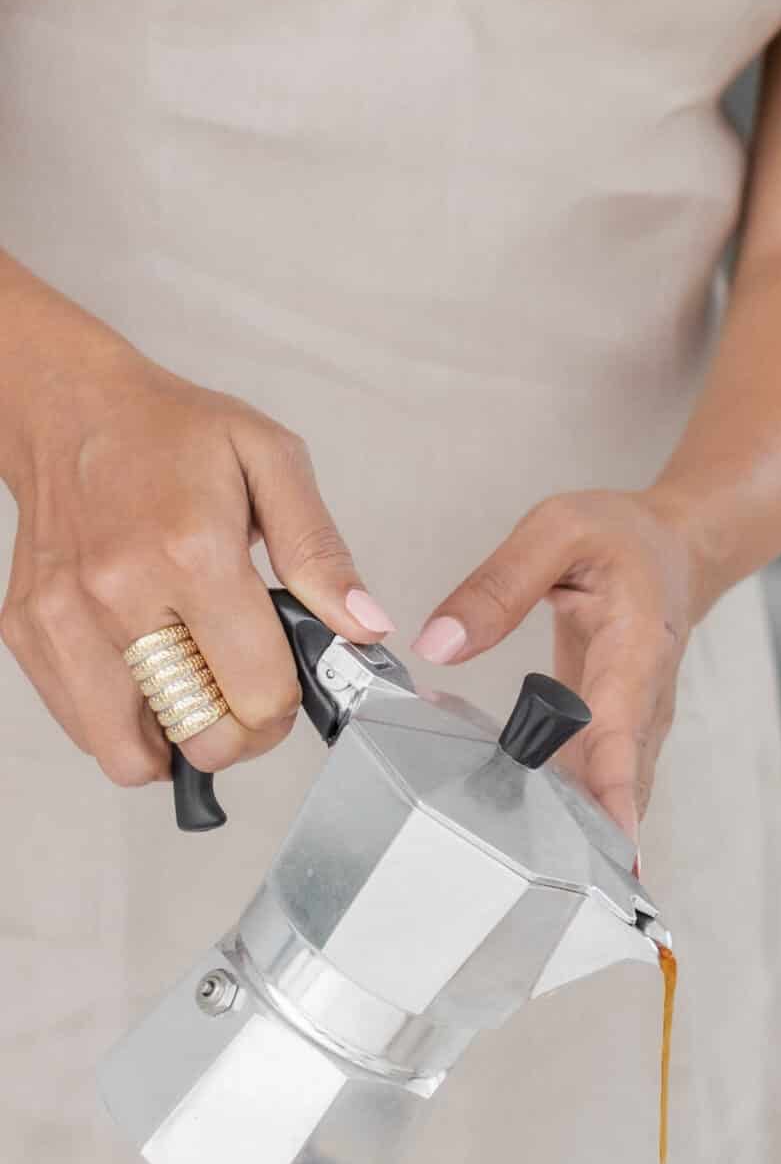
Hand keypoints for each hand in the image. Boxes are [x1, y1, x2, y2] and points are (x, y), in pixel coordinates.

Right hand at [0, 319, 392, 785]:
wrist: (68, 408)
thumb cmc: (169, 431)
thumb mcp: (272, 461)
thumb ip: (321, 551)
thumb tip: (364, 627)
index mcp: (189, 552)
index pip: (257, 693)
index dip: (287, 703)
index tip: (286, 679)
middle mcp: (117, 594)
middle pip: (199, 737)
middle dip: (240, 732)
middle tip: (246, 693)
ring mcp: (63, 620)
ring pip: (129, 755)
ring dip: (176, 738)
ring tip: (196, 686)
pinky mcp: (28, 633)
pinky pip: (83, 728)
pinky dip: (125, 720)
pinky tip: (150, 669)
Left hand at [414, 491, 703, 840]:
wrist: (676, 551)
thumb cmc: (624, 540)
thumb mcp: (558, 532)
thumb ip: (496, 586)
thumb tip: (440, 642)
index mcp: (635, 650)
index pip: (624, 734)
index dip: (613, 795)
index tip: (610, 847)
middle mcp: (644, 703)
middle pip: (619, 789)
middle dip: (584, 840)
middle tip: (534, 883)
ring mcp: (635, 728)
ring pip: (608, 799)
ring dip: (571, 835)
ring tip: (513, 872)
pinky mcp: (616, 738)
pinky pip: (594, 787)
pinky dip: (562, 812)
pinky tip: (511, 826)